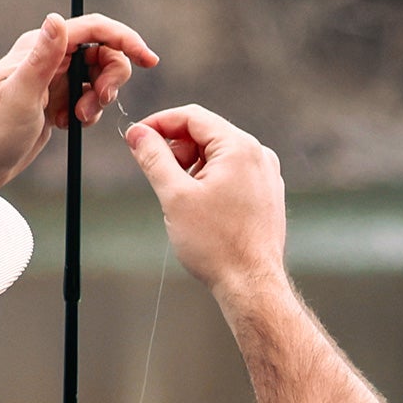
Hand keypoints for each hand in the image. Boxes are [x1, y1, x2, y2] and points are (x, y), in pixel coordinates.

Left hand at [0, 13, 157, 188]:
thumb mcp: (20, 94)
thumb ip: (42, 58)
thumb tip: (57, 19)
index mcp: (42, 46)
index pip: (94, 30)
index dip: (125, 40)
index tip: (149, 60)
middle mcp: (50, 58)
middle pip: (102, 54)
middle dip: (111, 78)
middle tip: (100, 102)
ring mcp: (53, 80)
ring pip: (97, 79)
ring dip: (98, 99)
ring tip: (78, 119)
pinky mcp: (55, 103)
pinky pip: (86, 101)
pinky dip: (86, 115)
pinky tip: (66, 126)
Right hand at [123, 106, 287, 306]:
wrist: (251, 285)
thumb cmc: (216, 246)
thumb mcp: (175, 197)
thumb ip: (154, 158)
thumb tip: (138, 134)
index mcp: (239, 146)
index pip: (192, 116)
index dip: (159, 123)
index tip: (135, 138)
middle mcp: (258, 154)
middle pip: (207, 135)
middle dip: (176, 149)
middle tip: (154, 172)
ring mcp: (266, 175)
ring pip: (219, 157)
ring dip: (192, 168)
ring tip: (179, 199)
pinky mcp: (267, 195)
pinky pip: (233, 176)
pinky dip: (211, 182)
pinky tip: (200, 209)